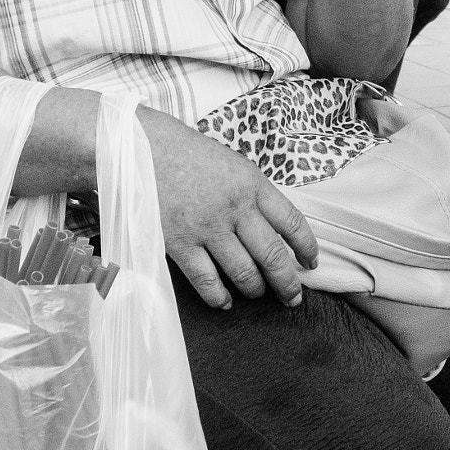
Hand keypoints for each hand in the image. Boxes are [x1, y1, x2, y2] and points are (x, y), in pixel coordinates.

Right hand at [143, 107, 317, 308]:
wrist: (139, 147)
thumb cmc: (186, 153)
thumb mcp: (231, 164)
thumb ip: (253, 194)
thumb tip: (274, 228)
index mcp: (252, 183)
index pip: (292, 223)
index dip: (306, 248)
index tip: (310, 263)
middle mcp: (235, 208)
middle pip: (273, 256)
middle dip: (288, 283)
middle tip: (293, 297)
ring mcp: (208, 228)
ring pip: (244, 273)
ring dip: (255, 290)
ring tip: (258, 294)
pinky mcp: (179, 244)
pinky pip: (207, 281)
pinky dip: (219, 297)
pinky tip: (224, 302)